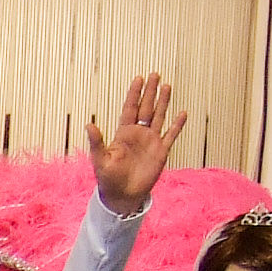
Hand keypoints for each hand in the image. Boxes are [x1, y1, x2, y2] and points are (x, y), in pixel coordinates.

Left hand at [87, 74, 184, 216]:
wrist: (122, 196)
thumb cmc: (108, 179)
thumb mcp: (100, 160)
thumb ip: (97, 142)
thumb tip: (89, 125)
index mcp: (123, 134)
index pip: (129, 109)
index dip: (134, 94)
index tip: (138, 78)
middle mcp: (138, 134)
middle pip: (146, 108)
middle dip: (150, 92)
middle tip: (155, 74)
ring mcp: (150, 141)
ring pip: (158, 117)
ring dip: (163, 102)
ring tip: (167, 86)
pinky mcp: (161, 152)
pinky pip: (171, 135)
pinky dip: (177, 125)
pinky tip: (182, 113)